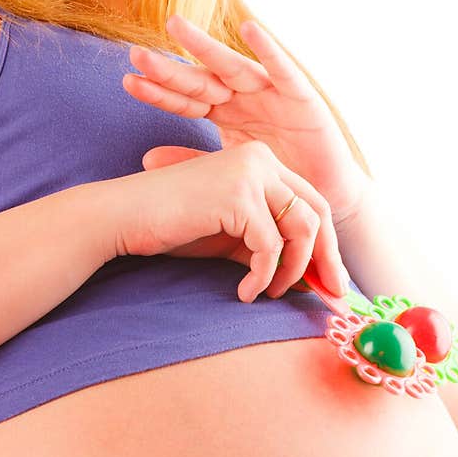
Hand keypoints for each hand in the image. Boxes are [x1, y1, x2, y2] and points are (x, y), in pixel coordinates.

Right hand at [113, 140, 347, 302]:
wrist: (126, 218)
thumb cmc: (176, 229)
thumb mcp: (235, 240)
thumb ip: (272, 250)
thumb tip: (312, 280)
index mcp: (263, 162)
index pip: (314, 203)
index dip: (328, 247)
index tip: (331, 284)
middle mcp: (261, 159)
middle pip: (319, 213)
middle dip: (327, 260)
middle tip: (330, 297)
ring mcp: (251, 173)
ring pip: (301, 230)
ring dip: (291, 271)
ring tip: (270, 293)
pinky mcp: (237, 196)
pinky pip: (269, 248)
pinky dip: (261, 277)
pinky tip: (245, 291)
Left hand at [122, 15, 371, 224]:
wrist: (319, 205)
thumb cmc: (275, 189)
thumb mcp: (229, 176)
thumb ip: (194, 162)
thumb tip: (146, 160)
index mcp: (225, 116)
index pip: (187, 100)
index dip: (160, 92)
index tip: (128, 82)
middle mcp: (245, 99)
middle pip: (202, 79)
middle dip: (172, 68)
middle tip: (137, 55)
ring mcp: (272, 94)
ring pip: (234, 67)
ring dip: (206, 47)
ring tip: (176, 28)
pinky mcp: (302, 99)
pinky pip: (285, 72)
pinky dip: (270, 51)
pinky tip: (250, 30)